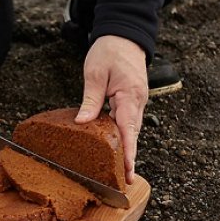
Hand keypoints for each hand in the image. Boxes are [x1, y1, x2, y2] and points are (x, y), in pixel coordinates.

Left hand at [75, 35, 148, 184]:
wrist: (124, 37)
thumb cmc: (110, 52)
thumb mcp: (95, 74)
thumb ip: (91, 99)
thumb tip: (82, 123)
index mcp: (130, 96)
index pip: (129, 129)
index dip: (128, 151)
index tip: (127, 169)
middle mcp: (137, 103)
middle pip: (133, 136)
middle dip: (129, 159)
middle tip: (123, 183)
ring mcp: (136, 104)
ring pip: (131, 132)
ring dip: (127, 152)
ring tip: (120, 175)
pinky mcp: (130, 104)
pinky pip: (127, 125)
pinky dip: (123, 140)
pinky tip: (116, 154)